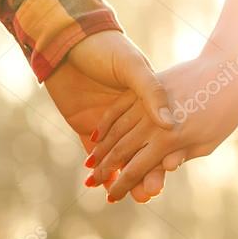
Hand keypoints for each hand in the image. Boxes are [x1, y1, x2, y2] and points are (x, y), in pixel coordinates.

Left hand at [44, 30, 173, 201]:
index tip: (168, 173)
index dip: (164, 153)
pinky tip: (109, 188)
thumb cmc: (107, 49)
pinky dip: (104, 173)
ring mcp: (109, 125)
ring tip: (134, 197)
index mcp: (147, 102)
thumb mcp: (133, 67)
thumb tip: (167, 124)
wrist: (69, 41)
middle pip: (143, 151)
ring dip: (127, 179)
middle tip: (151, 194)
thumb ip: (151, 93)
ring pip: (122, 158)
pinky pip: (98, 156)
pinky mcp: (88, 128)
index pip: (161, 135)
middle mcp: (132, 117)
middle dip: (147, 174)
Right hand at [87, 46, 237, 200]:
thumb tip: (163, 170)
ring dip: (100, 150)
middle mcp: (153, 123)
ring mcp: (146, 103)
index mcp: (169, 140)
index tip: (111, 198)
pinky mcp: (145, 87)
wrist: (227, 69)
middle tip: (91, 183)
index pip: (137, 170)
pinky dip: (106, 123)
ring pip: (115, 131)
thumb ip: (183, 156)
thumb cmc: (225, 111)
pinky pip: (118, 108)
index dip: (122, 186)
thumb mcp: (209, 142)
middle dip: (104, 171)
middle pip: (120, 152)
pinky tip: (97, 134)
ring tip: (89, 164)